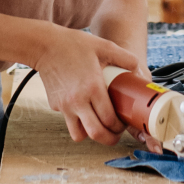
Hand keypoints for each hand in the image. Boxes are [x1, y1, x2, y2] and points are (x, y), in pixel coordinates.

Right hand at [35, 26, 145, 144]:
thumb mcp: (104, 46)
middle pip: (96, 134)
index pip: (109, 119)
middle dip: (109, 138)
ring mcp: (64, 105)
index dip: (119, 126)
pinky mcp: (55, 105)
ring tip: (98, 125)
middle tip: (115, 134)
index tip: (123, 123)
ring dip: (90, 134)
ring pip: (78, 135)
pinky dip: (77, 121)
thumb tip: (138, 70)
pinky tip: (83, 109)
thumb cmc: (73, 45)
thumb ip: (125, 58)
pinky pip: (68, 120)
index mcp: (92, 87)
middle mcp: (77, 101)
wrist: (45, 45)